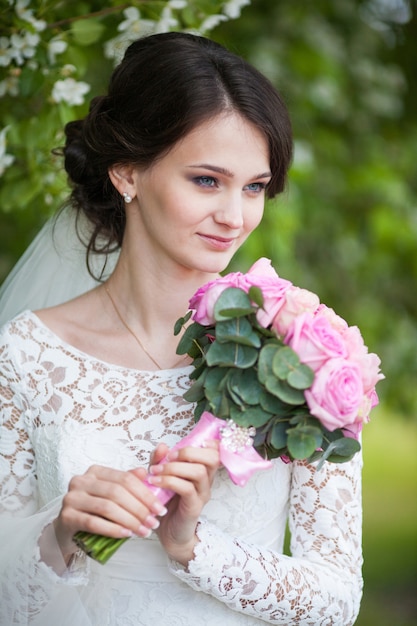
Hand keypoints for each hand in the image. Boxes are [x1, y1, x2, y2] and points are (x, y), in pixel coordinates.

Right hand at [53, 464, 167, 562]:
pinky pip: (94, 522)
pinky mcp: (66, 516)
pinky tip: (126, 534)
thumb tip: (145, 472)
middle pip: (117, 492)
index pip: (125, 479)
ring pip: (107, 507)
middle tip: (154, 522)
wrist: (68, 532)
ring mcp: (71, 498)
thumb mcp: (112, 495)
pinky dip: (113, 529)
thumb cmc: (93, 511)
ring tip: (144, 531)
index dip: (145, 494)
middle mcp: (81, 480)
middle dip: (139, 509)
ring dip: (129, 520)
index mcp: (95, 472)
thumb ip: (128, 482)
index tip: (159, 508)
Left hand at [147, 442, 219, 565]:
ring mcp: (202, 494)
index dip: (208, 443)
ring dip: (174, 467)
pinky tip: (155, 482)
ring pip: (198, 471)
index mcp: (202, 470)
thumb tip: (162, 446)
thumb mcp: (161, 476)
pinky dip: (169, 481)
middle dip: (188, 452)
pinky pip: (187, 488)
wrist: (168, 533)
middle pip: (212, 457)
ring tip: (156, 471)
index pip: (215, 452)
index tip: (187, 443)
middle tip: (168, 458)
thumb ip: (161, 460)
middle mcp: (207, 480)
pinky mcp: (194, 506)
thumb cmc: (167, 503)